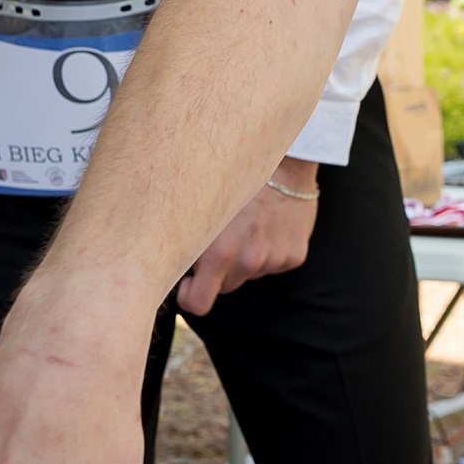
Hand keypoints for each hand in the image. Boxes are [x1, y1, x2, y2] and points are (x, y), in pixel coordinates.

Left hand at [176, 160, 319, 315]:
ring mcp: (274, 260)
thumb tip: (168, 266)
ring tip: (248, 223)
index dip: (190, 296)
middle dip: (219, 271)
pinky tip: (269, 224)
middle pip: (225, 287)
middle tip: (222, 237)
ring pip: (249, 273)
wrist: (283, 159)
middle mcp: (248, 261)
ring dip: (245, 257)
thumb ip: (187, 242)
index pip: (198, 304)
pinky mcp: (295, 256)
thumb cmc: (233, 179)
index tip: (189, 282)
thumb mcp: (200, 207)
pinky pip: (274, 264)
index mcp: (220, 253)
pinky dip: (270, 250)